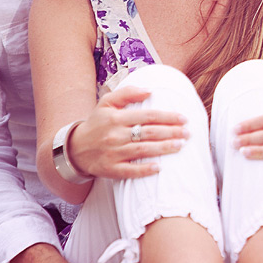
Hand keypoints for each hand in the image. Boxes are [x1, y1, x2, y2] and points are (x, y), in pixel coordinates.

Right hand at [71, 86, 187, 179]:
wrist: (75, 148)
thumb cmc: (97, 123)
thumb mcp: (106, 102)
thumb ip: (127, 93)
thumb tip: (149, 91)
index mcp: (116, 117)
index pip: (147, 116)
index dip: (167, 117)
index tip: (184, 118)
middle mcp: (115, 135)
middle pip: (148, 133)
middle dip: (171, 132)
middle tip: (188, 133)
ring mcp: (112, 153)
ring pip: (142, 150)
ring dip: (164, 148)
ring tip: (181, 145)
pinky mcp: (110, 169)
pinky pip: (129, 171)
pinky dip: (144, 170)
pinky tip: (159, 168)